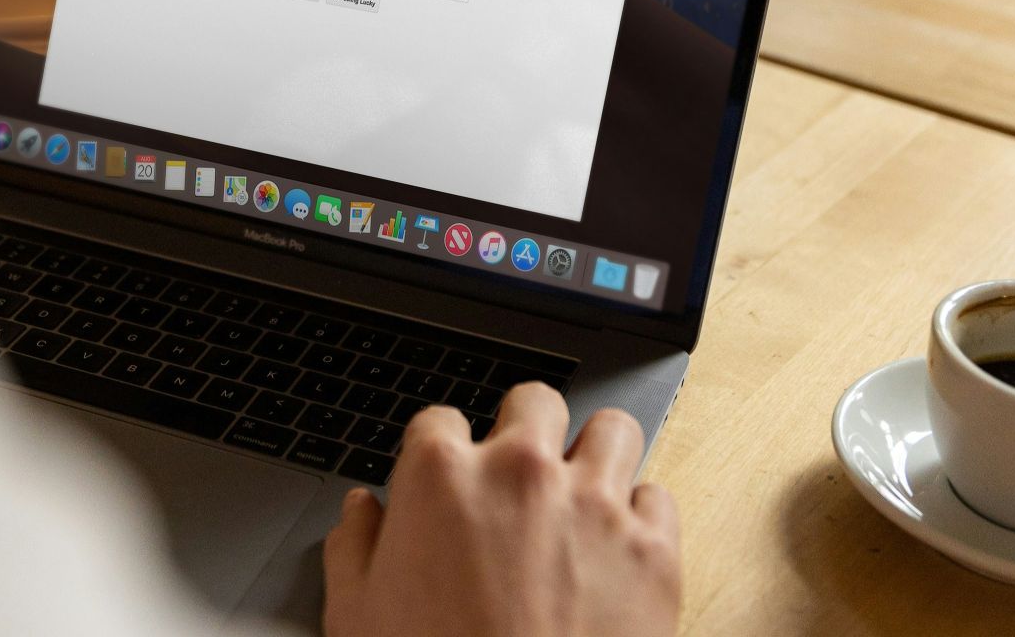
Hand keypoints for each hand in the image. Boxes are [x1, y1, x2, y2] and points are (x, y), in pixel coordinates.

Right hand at [323, 383, 680, 636]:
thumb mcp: (356, 613)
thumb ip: (354, 546)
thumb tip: (362, 511)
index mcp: (441, 476)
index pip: (439, 419)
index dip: (441, 451)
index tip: (448, 477)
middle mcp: (521, 472)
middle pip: (534, 401)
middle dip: (525, 429)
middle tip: (519, 474)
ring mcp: (594, 506)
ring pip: (613, 429)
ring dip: (595, 454)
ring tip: (582, 491)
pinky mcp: (653, 551)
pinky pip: (659, 498)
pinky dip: (641, 518)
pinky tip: (619, 548)